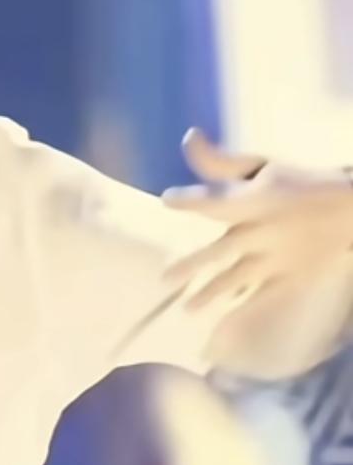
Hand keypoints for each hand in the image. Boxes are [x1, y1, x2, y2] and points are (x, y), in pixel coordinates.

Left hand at [162, 129, 352, 310]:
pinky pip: (266, 297)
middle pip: (223, 249)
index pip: (217, 198)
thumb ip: (221, 161)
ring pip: (240, 278)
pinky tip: (226, 327)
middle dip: (194, 264)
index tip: (167, 200)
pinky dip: (246, 312)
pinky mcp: (293, 276)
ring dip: (213, 294)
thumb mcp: (263, 165)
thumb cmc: (299, 182)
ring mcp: (279, 257)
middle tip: (165, 278)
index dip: (191, 198)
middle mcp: (264, 231)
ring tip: (188, 309)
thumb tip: (188, 137)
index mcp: (256, 199)